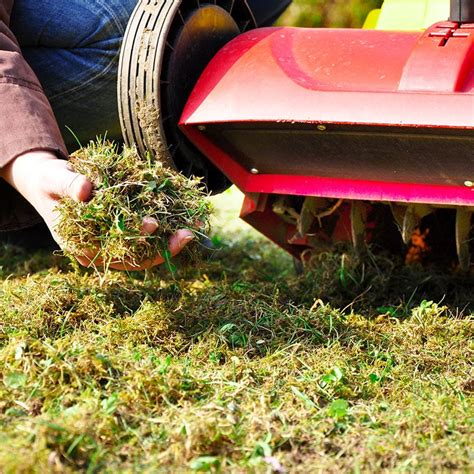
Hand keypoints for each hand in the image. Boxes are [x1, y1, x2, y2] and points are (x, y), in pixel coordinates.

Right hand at [0, 151, 193, 269]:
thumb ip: (69, 185)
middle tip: (188, 233)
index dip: (135, 242)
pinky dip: (167, 228)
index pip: (113, 252)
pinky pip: (148, 235)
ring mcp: (114, 243)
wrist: (50, 182)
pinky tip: (185, 218)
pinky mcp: (124, 231)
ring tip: (194, 227)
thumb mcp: (54, 180)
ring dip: (171, 240)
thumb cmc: (49, 182)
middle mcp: (101, 251)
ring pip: (147, 250)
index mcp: (82, 248)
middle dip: (164, 248)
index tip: (154, 224)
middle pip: (137, 258)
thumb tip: (86, 190)